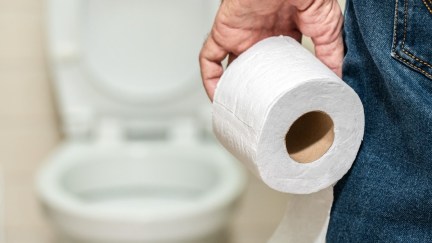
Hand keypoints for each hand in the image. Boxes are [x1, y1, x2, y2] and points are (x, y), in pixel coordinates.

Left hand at [199, 0, 343, 99]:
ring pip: (229, 66)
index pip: (273, 63)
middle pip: (250, 68)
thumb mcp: (327, 27)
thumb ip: (331, 53)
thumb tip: (336, 80)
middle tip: (258, 111)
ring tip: (238, 110)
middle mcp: (259, 36)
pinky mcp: (224, 32)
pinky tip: (218, 96)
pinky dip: (210, 78)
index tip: (280, 102)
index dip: (274, 82)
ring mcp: (241, 35)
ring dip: (230, 87)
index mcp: (280, 35)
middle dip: (252, 89)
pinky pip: (209, 58)